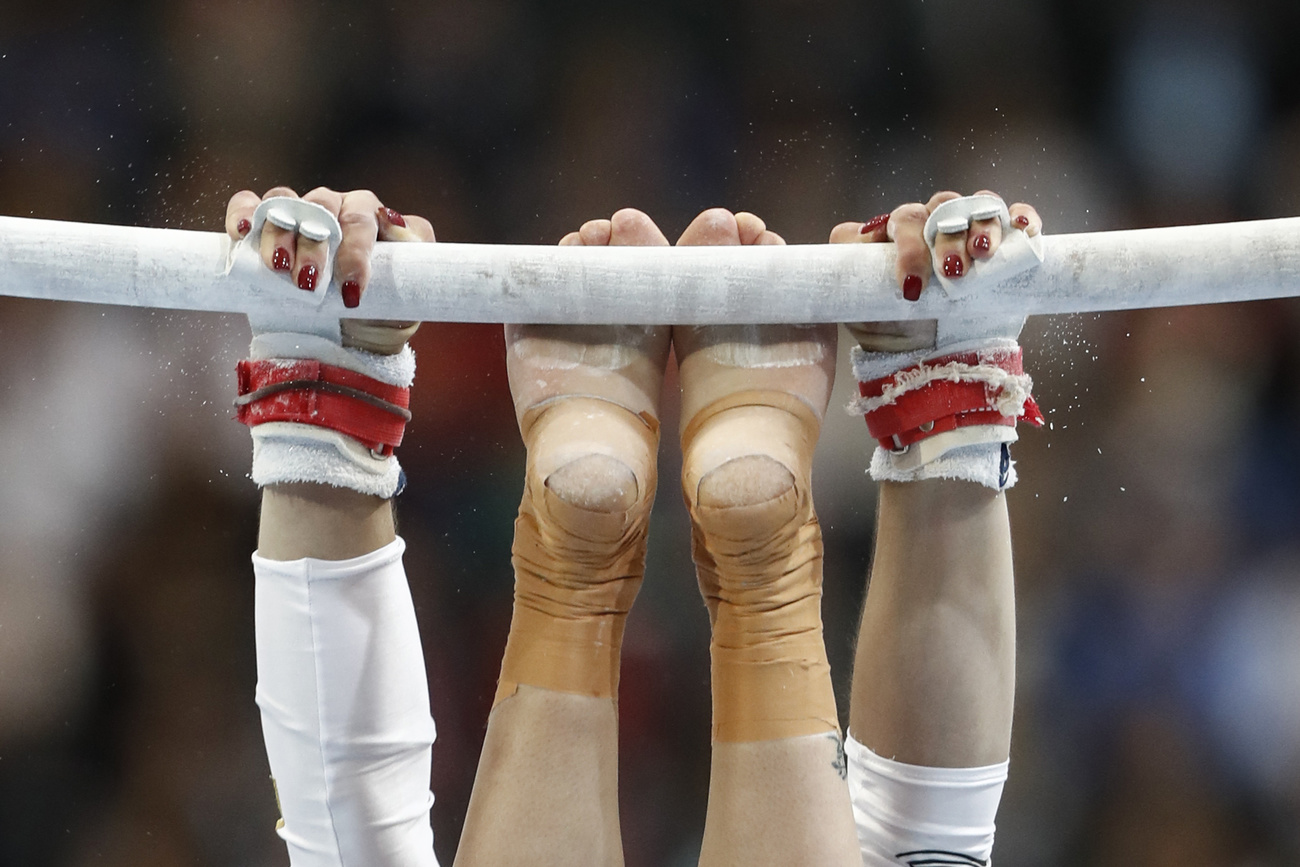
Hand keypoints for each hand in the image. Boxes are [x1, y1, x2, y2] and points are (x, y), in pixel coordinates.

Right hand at [224, 186, 434, 354]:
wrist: (347, 340)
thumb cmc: (380, 313)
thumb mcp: (407, 293)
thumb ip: (412, 259)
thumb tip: (399, 229)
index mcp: (371, 217)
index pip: (362, 218)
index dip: (354, 251)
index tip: (350, 290)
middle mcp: (335, 208)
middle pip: (321, 208)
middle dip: (314, 246)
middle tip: (307, 282)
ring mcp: (300, 215)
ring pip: (286, 203)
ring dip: (279, 233)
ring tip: (276, 266)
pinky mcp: (267, 229)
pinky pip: (251, 205)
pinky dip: (244, 211)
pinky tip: (242, 230)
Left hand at [830, 190, 1041, 351]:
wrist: (930, 356)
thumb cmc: (893, 328)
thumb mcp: (863, 307)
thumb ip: (854, 274)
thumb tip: (856, 238)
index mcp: (897, 234)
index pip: (903, 220)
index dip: (908, 246)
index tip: (912, 288)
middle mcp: (932, 225)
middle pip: (941, 210)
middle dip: (947, 240)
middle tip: (952, 273)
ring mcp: (967, 231)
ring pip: (976, 206)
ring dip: (982, 226)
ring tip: (983, 254)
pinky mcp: (1002, 244)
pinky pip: (1013, 216)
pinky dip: (1021, 216)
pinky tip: (1024, 227)